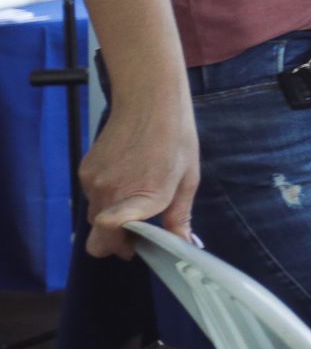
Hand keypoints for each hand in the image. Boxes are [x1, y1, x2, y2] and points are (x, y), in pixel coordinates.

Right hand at [78, 82, 199, 258]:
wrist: (149, 101)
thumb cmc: (175, 138)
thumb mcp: (187, 179)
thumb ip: (180, 215)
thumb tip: (182, 243)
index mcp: (142, 197)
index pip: (110, 234)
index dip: (121, 247)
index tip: (136, 246)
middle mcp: (111, 193)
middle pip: (99, 237)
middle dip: (116, 240)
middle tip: (138, 231)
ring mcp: (93, 182)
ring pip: (95, 217)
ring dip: (111, 216)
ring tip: (136, 192)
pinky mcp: (84, 171)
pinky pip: (91, 196)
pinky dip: (106, 195)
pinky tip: (126, 175)